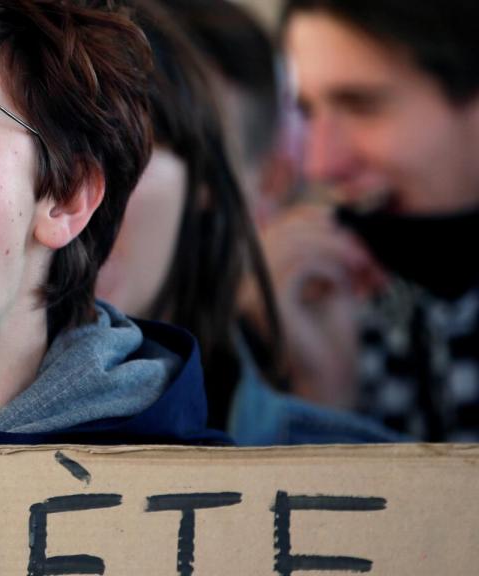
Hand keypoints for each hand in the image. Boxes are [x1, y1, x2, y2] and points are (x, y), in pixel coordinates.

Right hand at [248, 204, 385, 408]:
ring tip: (362, 269)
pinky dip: (332, 269)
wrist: (331, 377)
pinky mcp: (268, 303)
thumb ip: (321, 244)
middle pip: (288, 228)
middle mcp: (243, 279)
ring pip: (296, 242)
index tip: (350, 232)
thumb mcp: (328, 275)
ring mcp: (250, 291)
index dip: (316, 217)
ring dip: (338, 250)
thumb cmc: (331, 330)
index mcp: (253, 270)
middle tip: (365, 256)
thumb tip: (327, 207)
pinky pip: (301, 264)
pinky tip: (344, 288)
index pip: (279, 222)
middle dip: (334, 234)